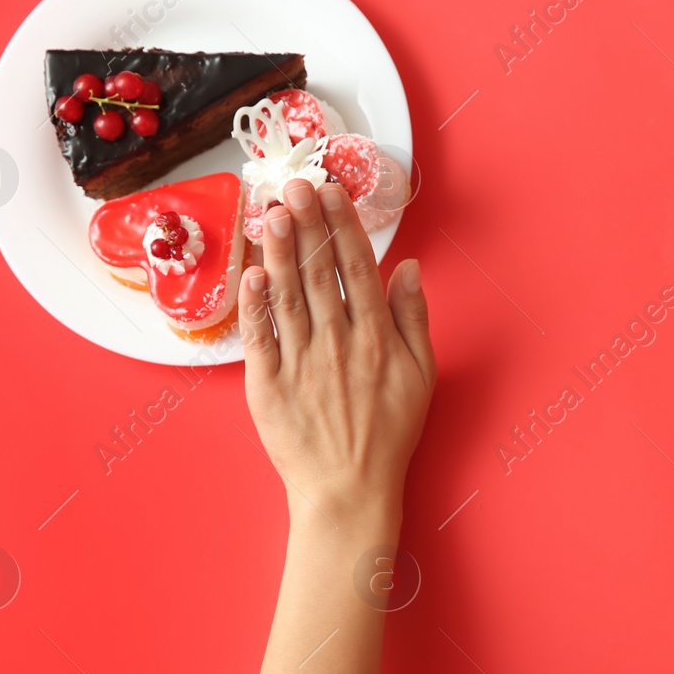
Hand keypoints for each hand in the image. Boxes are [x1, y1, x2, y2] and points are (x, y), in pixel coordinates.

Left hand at [238, 179, 435, 518]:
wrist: (349, 490)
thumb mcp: (422, 375)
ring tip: (272, 211)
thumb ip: (414, 318)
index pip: (356, 266)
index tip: (330, 190)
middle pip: (319, 270)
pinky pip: (259, 336)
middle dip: (306, 222)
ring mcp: (300, 363)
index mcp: (376, 337)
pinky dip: (254, 303)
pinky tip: (251, 272)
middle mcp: (337, 342)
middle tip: (294, 183)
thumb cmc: (389, 434)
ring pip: (287, 294)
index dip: (341, 224)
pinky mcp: (268, 385)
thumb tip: (407, 269)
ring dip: (280, 249)